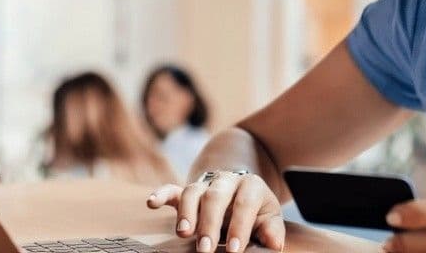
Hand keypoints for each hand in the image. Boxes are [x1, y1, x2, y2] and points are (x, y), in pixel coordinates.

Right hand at [145, 171, 286, 251]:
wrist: (238, 190)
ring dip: (186, 214)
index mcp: (250, 185)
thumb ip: (271, 229)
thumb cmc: (254, 210)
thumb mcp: (268, 217)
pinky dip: (161, 194)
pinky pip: (171, 189)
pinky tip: (151, 203)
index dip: (239, 227)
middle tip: (205, 249)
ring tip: (183, 234)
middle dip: (209, 224)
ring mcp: (204, 184)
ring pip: (192, 192)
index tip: (233, 250)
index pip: (245, 204)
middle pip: (215, 197)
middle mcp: (225, 180)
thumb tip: (274, 244)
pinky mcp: (185, 190)